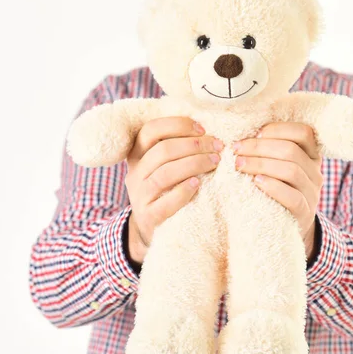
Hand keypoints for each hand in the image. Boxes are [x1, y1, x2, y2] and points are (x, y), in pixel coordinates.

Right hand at [124, 117, 222, 263]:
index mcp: (137, 155)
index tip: (202, 129)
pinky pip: (165, 202)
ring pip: (164, 174)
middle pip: (162, 151)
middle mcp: (135, 173)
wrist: (151, 228)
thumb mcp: (163, 166)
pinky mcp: (149, 216)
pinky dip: (184, 191)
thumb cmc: (165, 190)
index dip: (177, 125)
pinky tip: (198, 184)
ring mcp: (140, 196)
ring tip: (215, 162)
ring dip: (194, 164)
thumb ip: (176, 149)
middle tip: (217, 146)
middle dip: (194, 145)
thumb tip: (207, 131)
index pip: (150, 130)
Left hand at [233, 122, 323, 260]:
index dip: (278, 129)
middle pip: (292, 150)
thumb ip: (269, 150)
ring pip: (292, 171)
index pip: (303, 132)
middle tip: (236, 149)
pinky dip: (273, 187)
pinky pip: (293, 197)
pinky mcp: (305, 213)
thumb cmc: (274, 189)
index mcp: (311, 155)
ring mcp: (312, 193)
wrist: (284, 226)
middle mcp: (315, 172)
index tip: (254, 133)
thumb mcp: (277, 167)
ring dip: (261, 164)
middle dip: (260, 147)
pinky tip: (256, 182)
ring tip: (239, 165)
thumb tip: (242, 132)